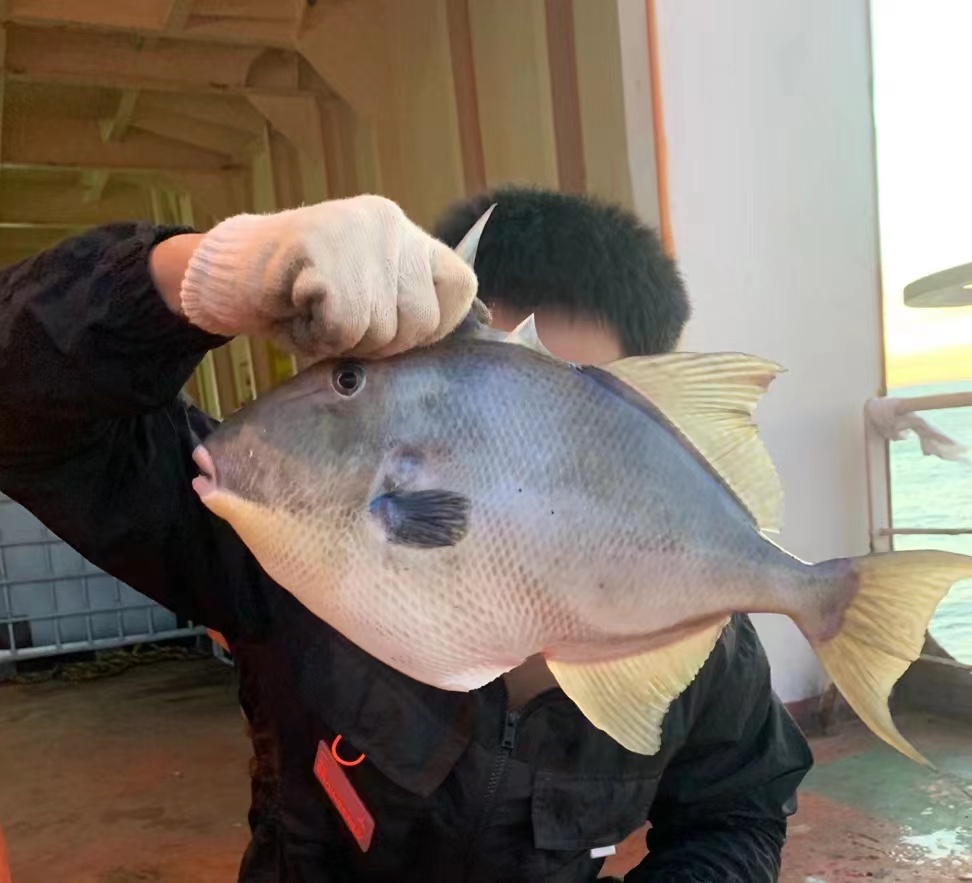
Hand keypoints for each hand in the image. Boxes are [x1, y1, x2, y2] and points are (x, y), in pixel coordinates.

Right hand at [179, 195, 477, 358]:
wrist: (226, 274)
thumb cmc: (300, 299)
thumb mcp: (367, 299)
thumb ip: (406, 310)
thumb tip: (447, 352)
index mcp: (406, 235)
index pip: (459, 287)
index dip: (432, 326)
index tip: (390, 329)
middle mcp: (389, 224)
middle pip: (422, 321)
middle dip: (380, 343)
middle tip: (337, 325)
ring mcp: (355, 231)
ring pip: (381, 329)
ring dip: (341, 342)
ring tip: (311, 315)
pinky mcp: (320, 248)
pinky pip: (343, 327)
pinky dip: (314, 338)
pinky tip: (295, 314)